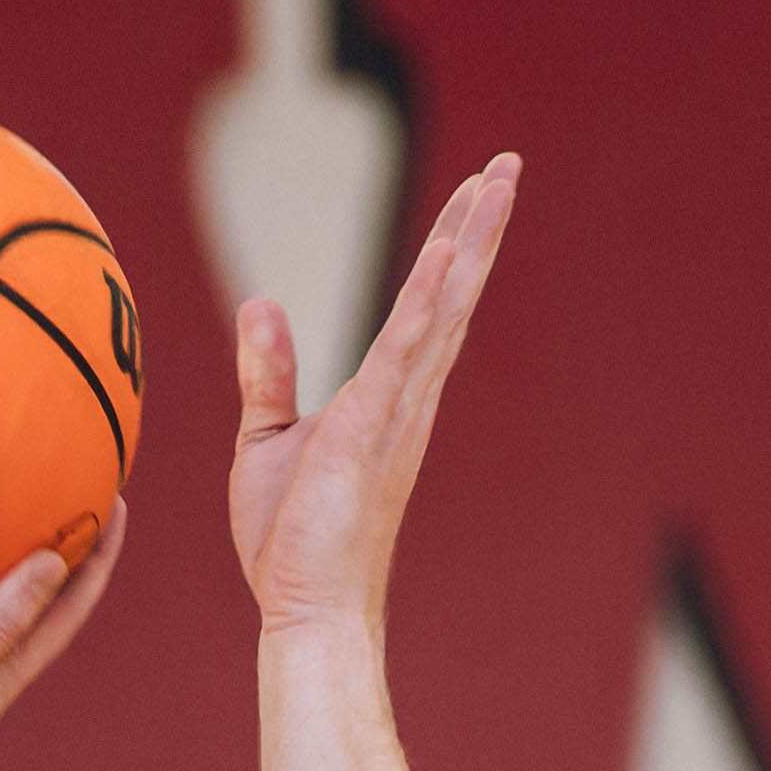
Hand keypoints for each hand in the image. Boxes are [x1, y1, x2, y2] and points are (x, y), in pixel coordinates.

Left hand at [228, 155, 518, 641]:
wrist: (306, 606)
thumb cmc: (292, 537)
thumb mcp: (266, 437)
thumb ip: (268, 371)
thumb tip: (262, 304)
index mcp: (387, 396)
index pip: (425, 307)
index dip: (450, 248)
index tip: (473, 194)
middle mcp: (408, 397)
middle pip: (452, 295)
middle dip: (479, 227)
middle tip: (508, 165)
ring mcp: (399, 410)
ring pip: (442, 309)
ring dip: (469, 242)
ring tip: (496, 183)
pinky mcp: (375, 427)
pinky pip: (407, 350)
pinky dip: (428, 299)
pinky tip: (449, 252)